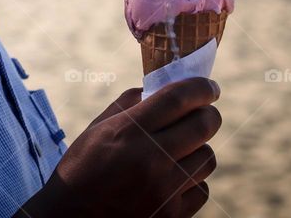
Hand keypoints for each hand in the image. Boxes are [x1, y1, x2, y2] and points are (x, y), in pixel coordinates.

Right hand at [19, 77, 221, 217]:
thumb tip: (159, 87)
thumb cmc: (81, 170)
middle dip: (209, 114)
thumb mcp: (97, 129)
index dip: (201, 87)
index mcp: (129, 132)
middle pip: (204, 125)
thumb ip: (129, 105)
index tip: (209, 86)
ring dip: (199, 148)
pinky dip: (193, 181)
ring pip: (207, 157)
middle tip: (205, 113)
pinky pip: (202, 189)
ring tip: (182, 149)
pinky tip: (175, 179)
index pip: (178, 99)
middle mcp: (151, 159)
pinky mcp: (172, 216)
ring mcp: (164, 190)